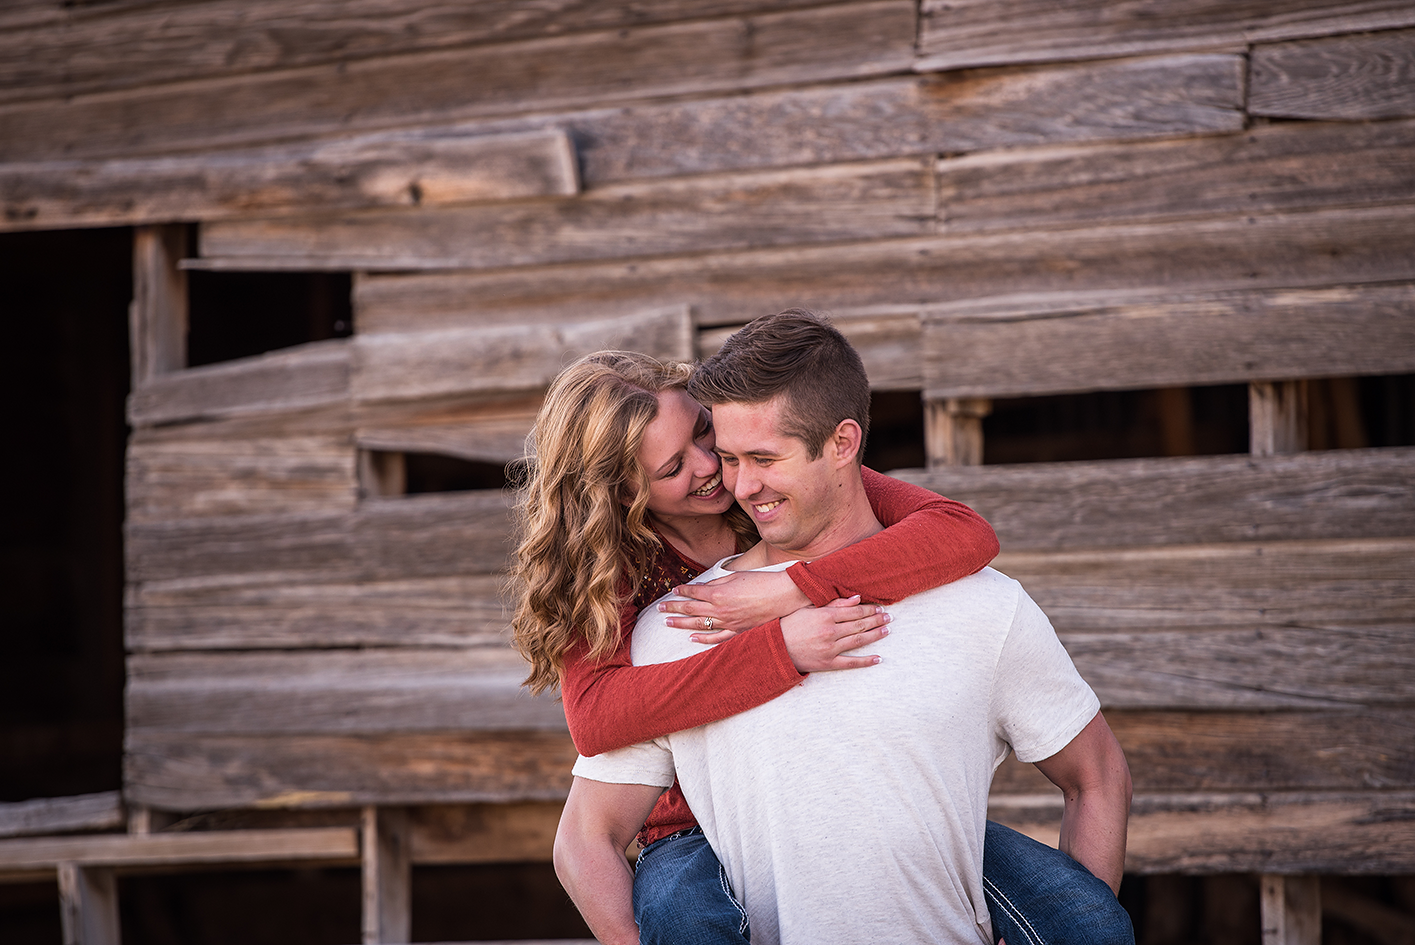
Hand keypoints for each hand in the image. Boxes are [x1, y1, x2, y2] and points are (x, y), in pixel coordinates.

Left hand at [659, 569, 810, 642]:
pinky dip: (703, 639)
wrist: (783, 596)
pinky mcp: (738, 631)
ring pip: (699, 624)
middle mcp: (720, 609)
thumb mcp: (736, 576)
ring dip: (681, 623)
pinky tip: (691, 638)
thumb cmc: (761, 582)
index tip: (673, 590)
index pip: (693, 592)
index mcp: (718, 593)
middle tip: (659, 608)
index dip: (682, 591)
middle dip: (673, 608)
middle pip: (690, 609)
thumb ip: (717, 582)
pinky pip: (717, 638)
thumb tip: (701, 587)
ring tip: (667, 623)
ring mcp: (728, 622)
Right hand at [778, 596, 890, 672]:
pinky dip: (866, 661)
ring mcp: (830, 648)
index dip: (869, 610)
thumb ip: (833, 603)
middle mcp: (830, 632)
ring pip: (858, 640)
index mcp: (825, 616)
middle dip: (876, 620)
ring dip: (875, 635)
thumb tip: (856, 598)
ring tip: (887, 631)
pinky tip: (878, 658)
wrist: (775, 648)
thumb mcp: (808, 609)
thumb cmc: (790, 625)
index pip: (854, 612)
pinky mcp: (828, 663)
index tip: (879, 608)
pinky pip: (851, 663)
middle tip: (888, 617)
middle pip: (860, 624)